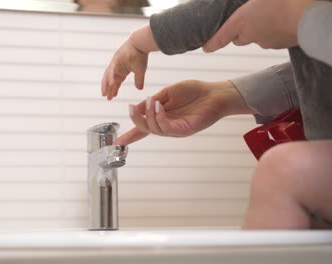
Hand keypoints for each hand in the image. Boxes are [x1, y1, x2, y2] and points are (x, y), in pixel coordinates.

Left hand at [101, 24, 158, 99]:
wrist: (141, 43)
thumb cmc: (141, 55)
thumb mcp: (140, 71)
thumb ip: (139, 80)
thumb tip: (140, 89)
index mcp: (122, 70)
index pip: (116, 81)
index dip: (114, 89)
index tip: (112, 97)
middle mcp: (117, 67)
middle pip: (110, 80)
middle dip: (108, 89)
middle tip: (107, 98)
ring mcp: (114, 63)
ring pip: (108, 76)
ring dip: (106, 85)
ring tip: (104, 94)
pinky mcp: (115, 60)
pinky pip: (111, 70)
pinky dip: (110, 77)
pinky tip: (110, 84)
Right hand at [115, 80, 253, 144]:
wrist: (213, 93)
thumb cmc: (193, 92)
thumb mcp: (167, 93)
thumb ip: (152, 101)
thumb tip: (136, 108)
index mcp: (161, 117)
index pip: (143, 127)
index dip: (130, 136)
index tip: (117, 143)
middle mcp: (166, 125)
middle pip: (144, 128)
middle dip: (135, 119)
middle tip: (131, 108)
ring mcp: (174, 129)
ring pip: (153, 129)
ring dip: (148, 115)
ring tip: (151, 102)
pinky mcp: (183, 130)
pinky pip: (166, 128)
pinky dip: (159, 117)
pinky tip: (159, 106)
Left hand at [202, 0, 314, 51]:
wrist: (310, 14)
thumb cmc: (285, 0)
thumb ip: (251, 3)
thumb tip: (250, 3)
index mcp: (242, 21)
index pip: (221, 36)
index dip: (212, 43)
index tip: (205, 48)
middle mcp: (251, 35)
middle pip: (239, 39)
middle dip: (241, 32)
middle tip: (249, 20)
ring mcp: (267, 41)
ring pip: (258, 38)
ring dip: (261, 30)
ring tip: (271, 16)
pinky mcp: (281, 44)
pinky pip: (274, 39)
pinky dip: (275, 32)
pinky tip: (283, 21)